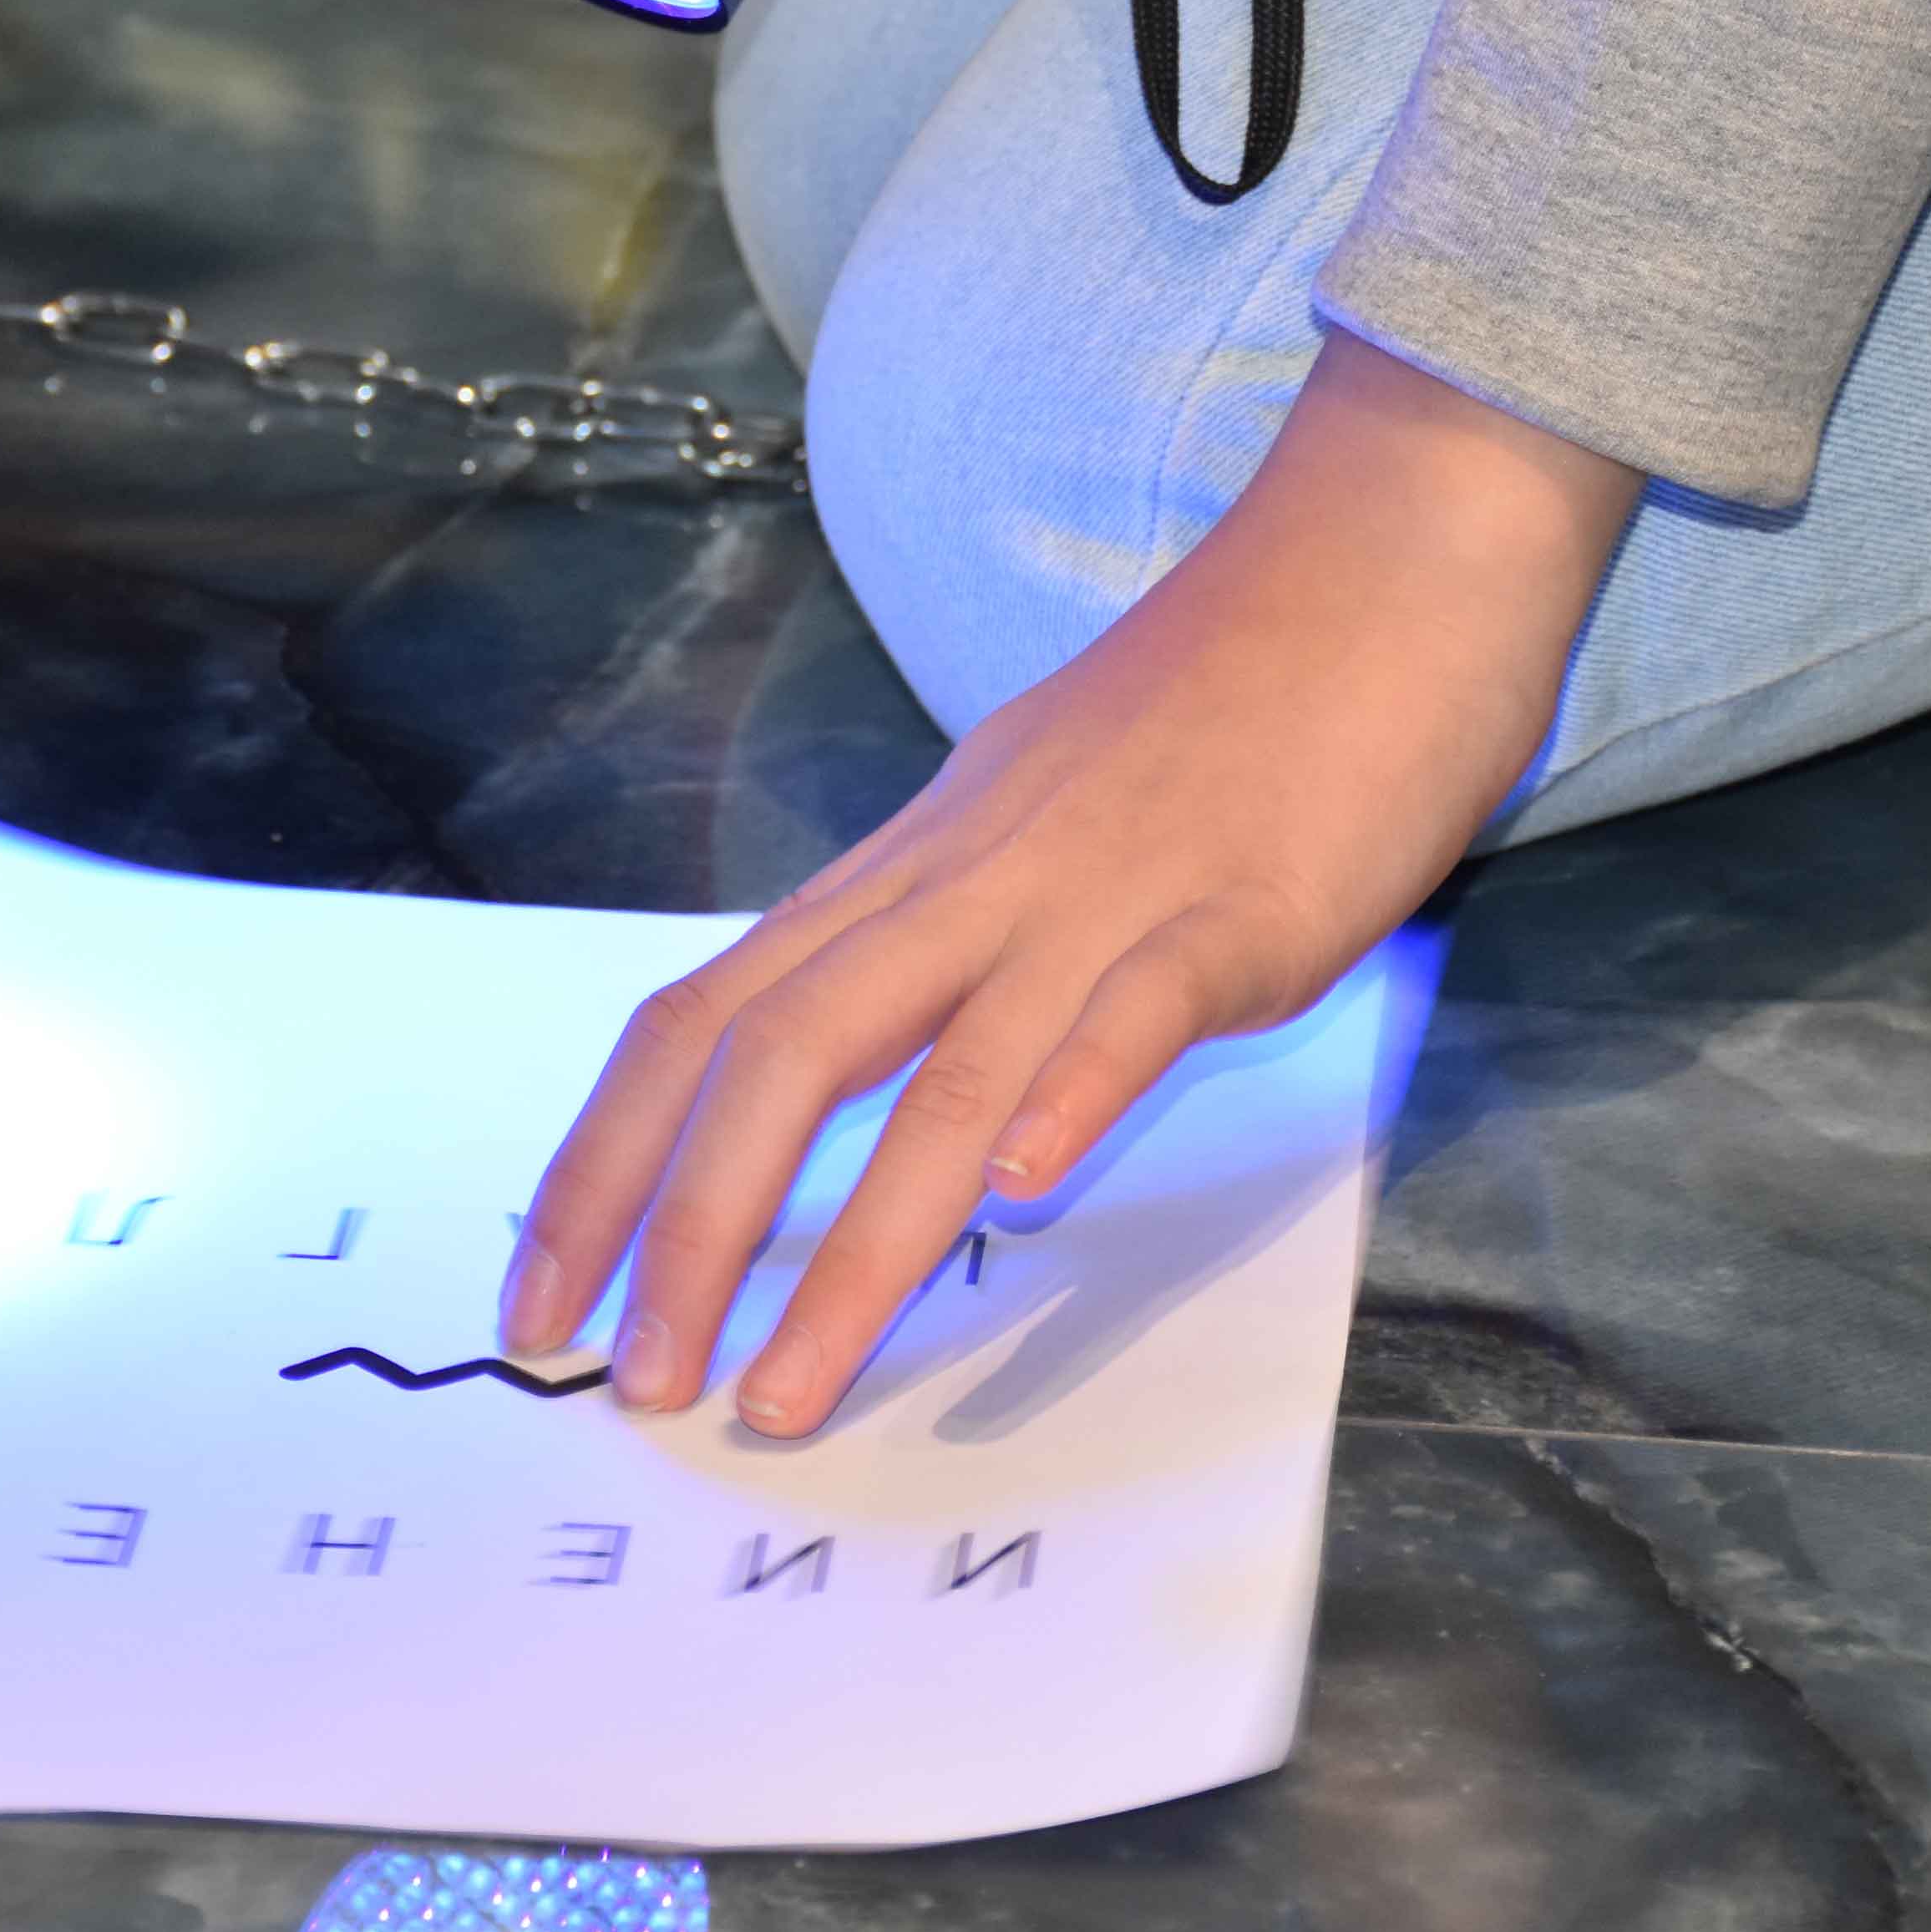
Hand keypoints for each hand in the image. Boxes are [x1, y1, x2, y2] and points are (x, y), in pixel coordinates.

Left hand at [498, 330, 1642, 1436]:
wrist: (1387, 542)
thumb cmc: (1229, 690)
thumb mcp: (1042, 812)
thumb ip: (962, 934)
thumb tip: (885, 1059)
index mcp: (917, 865)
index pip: (710, 1013)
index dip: (608, 1158)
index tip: (543, 1294)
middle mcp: (974, 879)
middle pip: (779, 1051)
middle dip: (682, 1229)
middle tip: (631, 1384)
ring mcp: (1105, 891)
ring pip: (940, 1070)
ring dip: (850, 1243)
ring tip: (782, 1388)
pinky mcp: (1242, 906)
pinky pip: (1137, 1004)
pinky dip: (1069, 1094)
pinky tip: (1023, 1194)